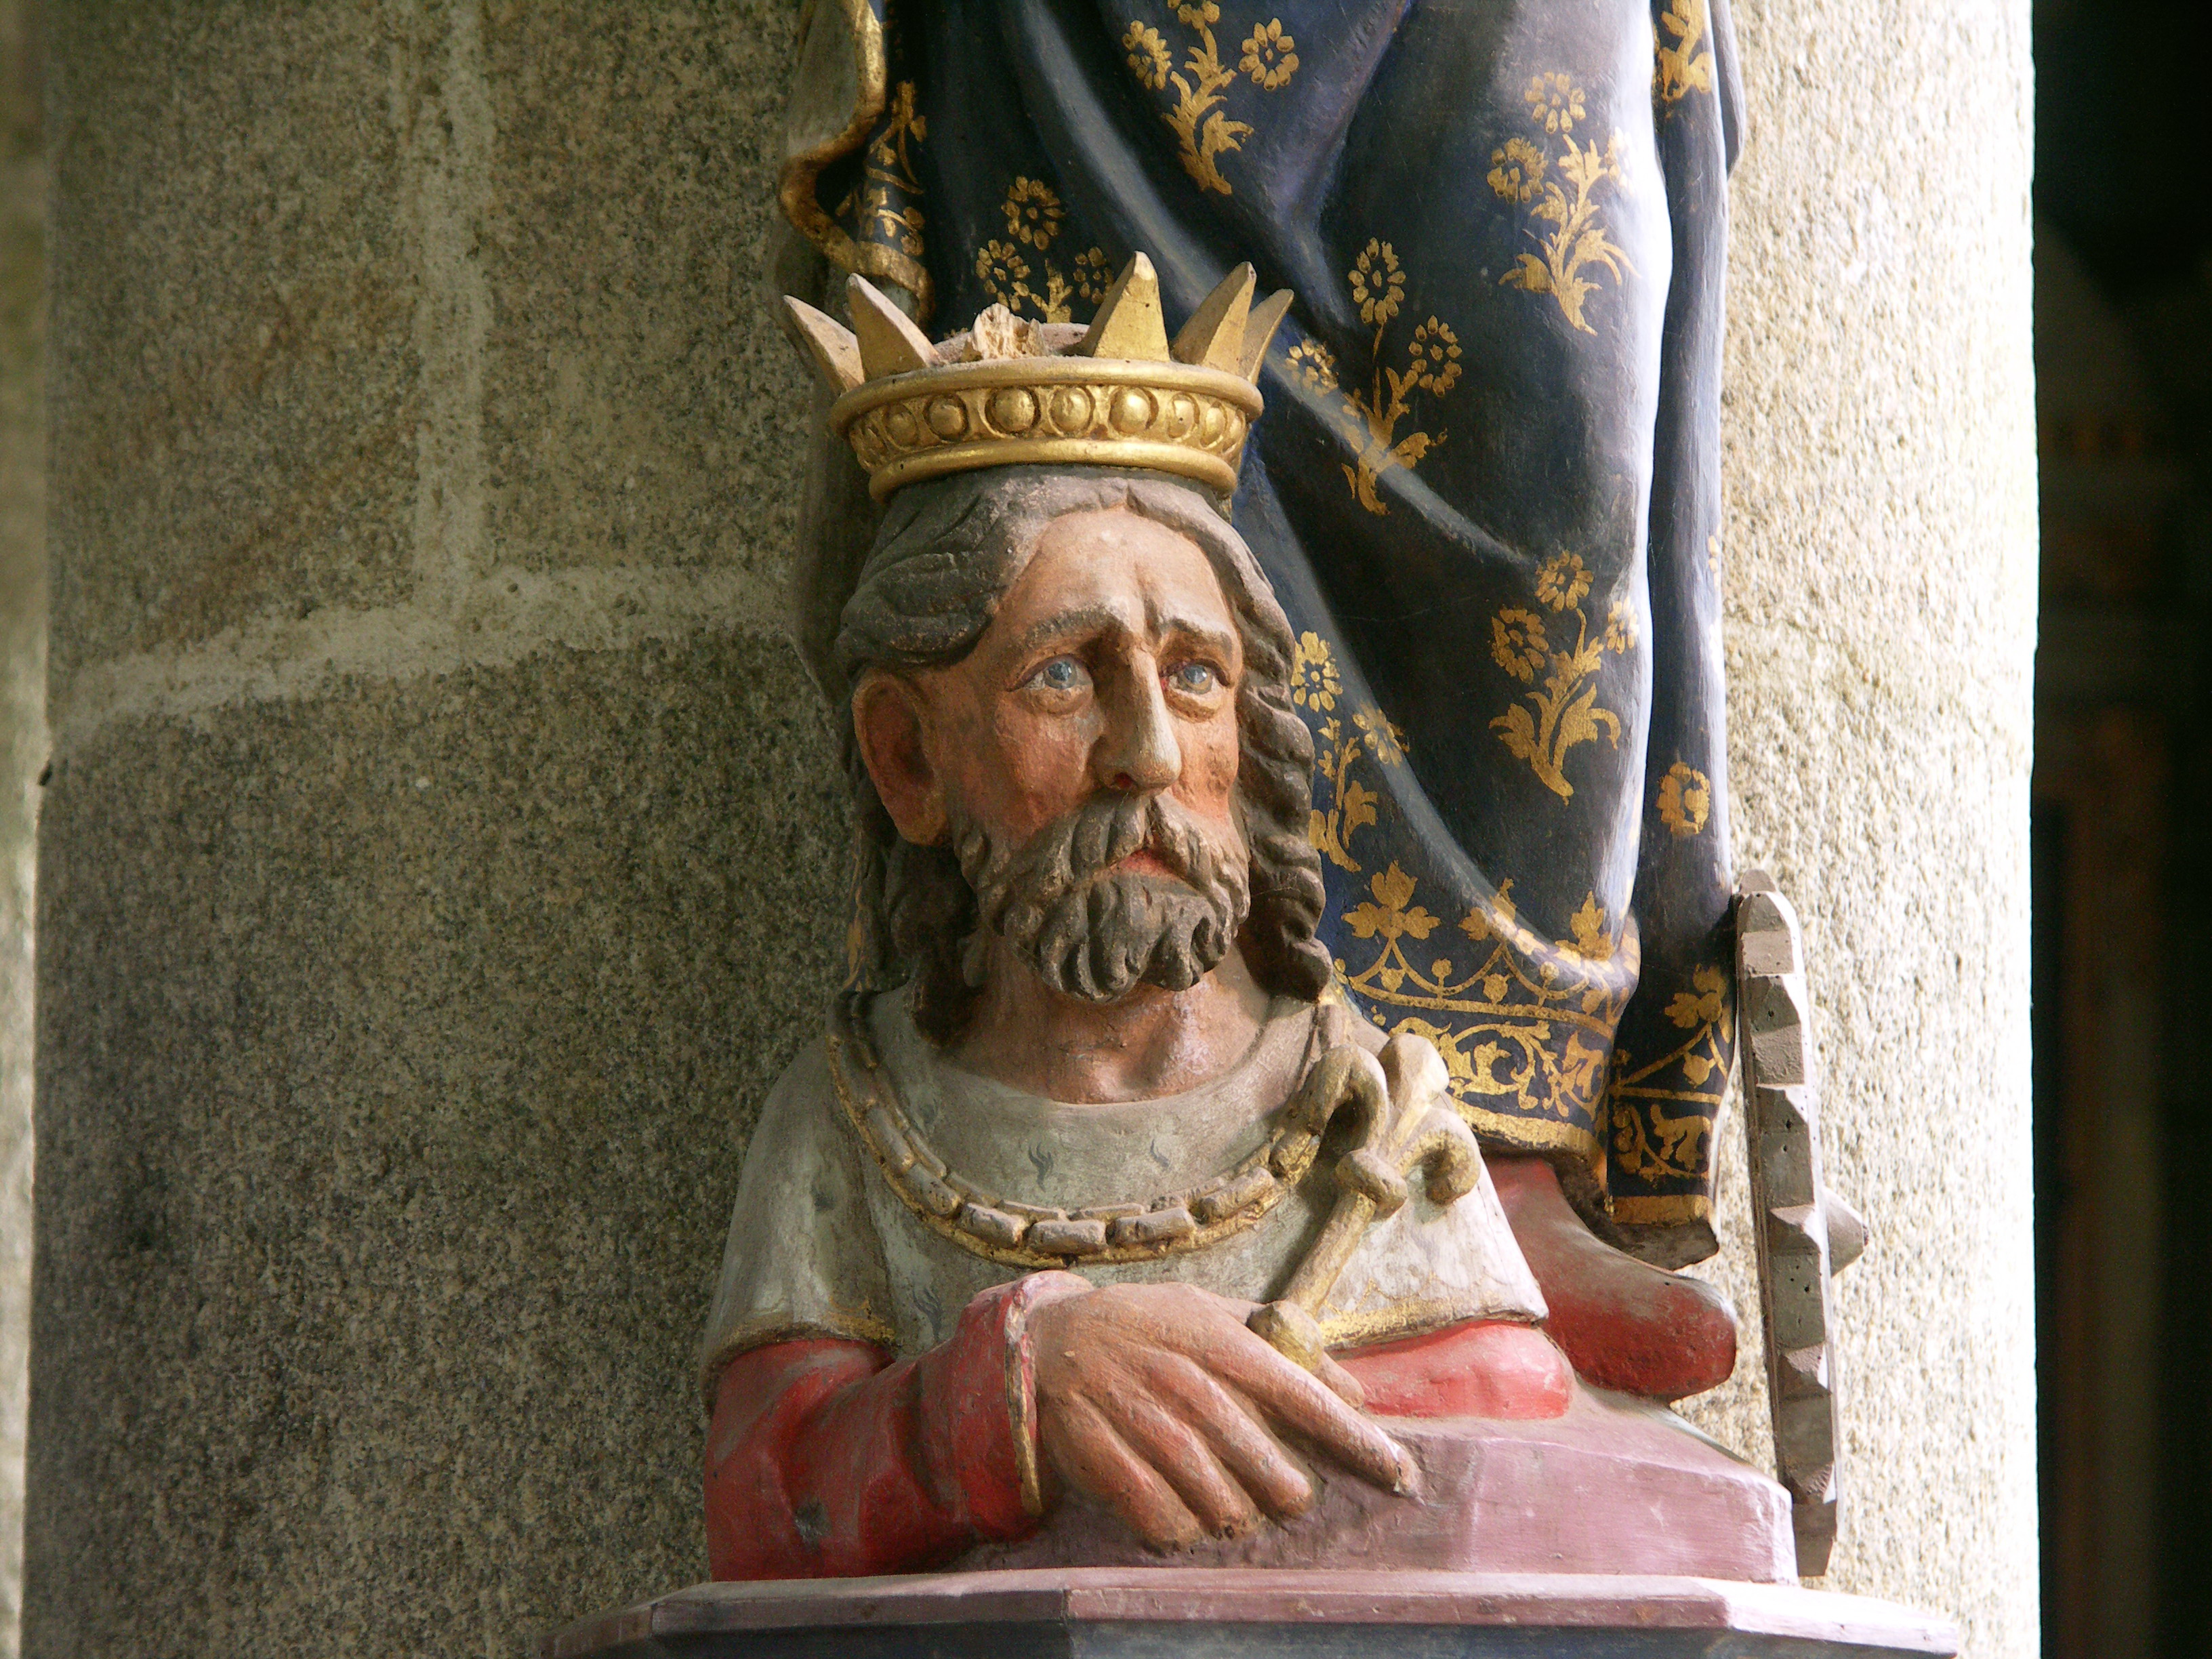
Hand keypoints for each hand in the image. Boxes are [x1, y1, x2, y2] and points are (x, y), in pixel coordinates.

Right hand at [1027, 1281, 1416, 1548]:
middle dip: (1290, 1493)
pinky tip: (1186, 1520)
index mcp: (1222, 1343)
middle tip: (1289, 1495)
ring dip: (1236, 1516)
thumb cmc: (1147, 1327)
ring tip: (1236, 1509)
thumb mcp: (1212, 1312)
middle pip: (1267, 1464)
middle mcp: (1187, 1383)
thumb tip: (1353, 1388)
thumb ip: (1284, 1344)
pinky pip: (1159, 1517)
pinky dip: (1182, 1531)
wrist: (1049, 1338)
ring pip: (1217, 1500)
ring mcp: (1142, 1421)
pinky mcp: (1100, 1455)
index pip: (1307, 1398)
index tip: (1399, 1475)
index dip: (1358, 1442)